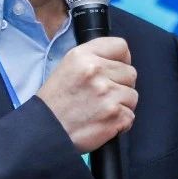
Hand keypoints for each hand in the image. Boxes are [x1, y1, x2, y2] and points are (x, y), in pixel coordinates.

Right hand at [36, 37, 137, 153]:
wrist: (44, 132)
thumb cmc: (54, 103)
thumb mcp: (67, 67)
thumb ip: (93, 59)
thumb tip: (119, 61)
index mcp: (83, 56)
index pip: (120, 46)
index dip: (122, 60)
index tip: (115, 70)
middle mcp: (96, 71)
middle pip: (130, 73)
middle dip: (121, 85)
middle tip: (103, 96)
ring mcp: (107, 94)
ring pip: (132, 96)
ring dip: (121, 105)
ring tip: (101, 111)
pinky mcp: (115, 115)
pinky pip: (130, 116)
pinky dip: (120, 123)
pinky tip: (103, 123)